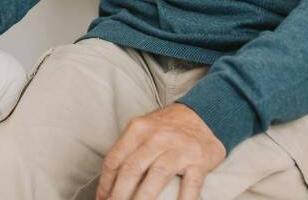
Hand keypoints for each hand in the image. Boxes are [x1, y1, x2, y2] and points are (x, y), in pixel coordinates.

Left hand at [97, 104, 225, 199]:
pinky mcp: (199, 160)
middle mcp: (157, 137)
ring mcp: (179, 148)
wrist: (204, 115)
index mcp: (138, 128)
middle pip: (132, 169)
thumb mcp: (144, 129)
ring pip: (157, 176)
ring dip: (143, 198)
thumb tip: (110, 180)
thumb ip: (128, 149)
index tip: (102, 198)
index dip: (105, 183)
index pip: (115, 159)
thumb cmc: (168, 127)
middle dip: (119, 194)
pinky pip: (190, 185)